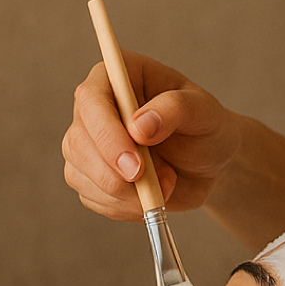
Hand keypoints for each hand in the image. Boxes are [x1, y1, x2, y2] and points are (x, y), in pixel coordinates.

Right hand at [62, 51, 240, 220]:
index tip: (135, 167)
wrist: (207, 163)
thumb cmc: (204, 128)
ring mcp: (87, 144)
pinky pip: (94, 200)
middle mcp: (94, 109)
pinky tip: (151, 196)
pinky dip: (126, 207)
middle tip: (158, 185)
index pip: (91, 100)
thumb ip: (174, 110)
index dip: (107, 136)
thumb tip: (140, 126)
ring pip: (80, 175)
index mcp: (116, 78)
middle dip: (114, 174)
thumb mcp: (203, 112)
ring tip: (166, 183)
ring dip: (126, 194)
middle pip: (77, 142)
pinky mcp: (90, 177)